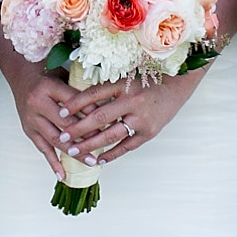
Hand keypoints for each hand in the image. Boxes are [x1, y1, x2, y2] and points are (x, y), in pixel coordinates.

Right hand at [2, 66, 94, 179]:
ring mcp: (31, 119)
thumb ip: (79, 90)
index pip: (74, 103)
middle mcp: (38, 103)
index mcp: (49, 87)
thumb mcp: (64, 75)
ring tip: (91, 162)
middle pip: (65, 124)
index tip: (108, 123)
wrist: (21, 75)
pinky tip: (62, 175)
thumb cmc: (47, 74)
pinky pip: (42, 148)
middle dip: (86, 136)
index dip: (91, 114)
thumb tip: (105, 105)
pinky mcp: (28, 130)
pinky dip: (53, 163)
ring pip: (55, 139)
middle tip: (104, 145)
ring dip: (74, 152)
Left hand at [57, 69, 205, 167]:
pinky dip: (111, 154)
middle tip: (62, 137)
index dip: (75, 103)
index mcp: (124, 83)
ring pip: (111, 135)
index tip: (60, 112)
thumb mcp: (126, 77)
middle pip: (99, 117)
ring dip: (90, 144)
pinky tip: (98, 159)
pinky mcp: (149, 132)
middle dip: (78, 128)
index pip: (93, 94)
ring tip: (73, 151)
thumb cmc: (146, 81)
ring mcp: (141, 118)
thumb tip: (78, 100)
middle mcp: (132, 100)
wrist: (176, 87)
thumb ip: (106, 87)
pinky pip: (127, 146)